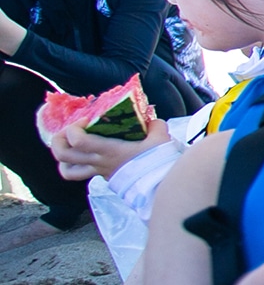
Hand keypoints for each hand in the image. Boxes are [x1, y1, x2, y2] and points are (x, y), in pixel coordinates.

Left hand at [51, 119, 172, 180]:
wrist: (161, 186)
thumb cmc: (158, 162)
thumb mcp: (160, 138)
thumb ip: (155, 126)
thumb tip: (151, 121)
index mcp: (108, 151)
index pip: (77, 140)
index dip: (75, 127)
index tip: (88, 120)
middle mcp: (98, 162)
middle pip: (62, 155)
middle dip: (59, 139)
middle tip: (70, 130)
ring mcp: (99, 172)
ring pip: (66, 170)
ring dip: (63, 158)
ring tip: (70, 146)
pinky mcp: (104, 177)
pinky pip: (80, 174)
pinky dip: (76, 166)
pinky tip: (85, 157)